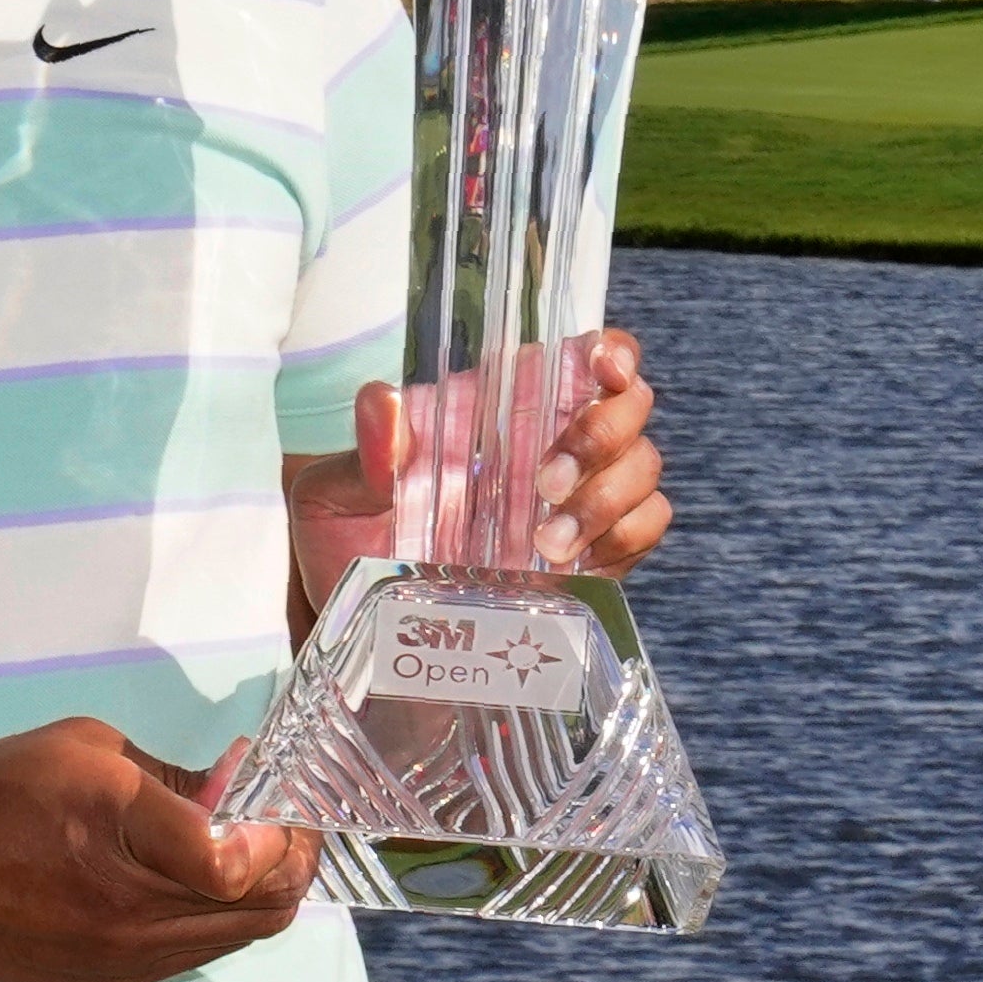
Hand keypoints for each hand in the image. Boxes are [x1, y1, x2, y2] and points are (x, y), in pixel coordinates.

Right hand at [0, 718, 320, 981]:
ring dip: (260, 892)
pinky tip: (189, 877)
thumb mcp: (84, 749)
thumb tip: (234, 789)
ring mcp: (128, 957)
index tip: (268, 791)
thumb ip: (172, 776)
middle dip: (292, 861)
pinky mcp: (116, 980)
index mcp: (121, 830)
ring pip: (242, 938)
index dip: (278, 829)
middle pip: (266, 909)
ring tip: (240, 845)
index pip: (241, 861)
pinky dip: (218, 915)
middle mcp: (134, 911)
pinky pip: (200, 952)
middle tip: (280, 820)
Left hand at [280, 331, 673, 623]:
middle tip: (546, 481)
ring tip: (546, 541)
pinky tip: (577, 560)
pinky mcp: (594, 556)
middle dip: (603, 434)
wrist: (362, 630)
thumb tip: (380, 400)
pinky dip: (626, 537)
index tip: (604, 367)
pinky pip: (646, 527)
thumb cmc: (346, 544)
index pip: (578, 356)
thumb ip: (365, 453)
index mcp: (495, 408)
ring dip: (607, 497)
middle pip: (629, 405)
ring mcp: (577, 499)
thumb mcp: (336, 497)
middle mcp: (548, 443)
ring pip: (642, 466)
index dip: (610, 351)